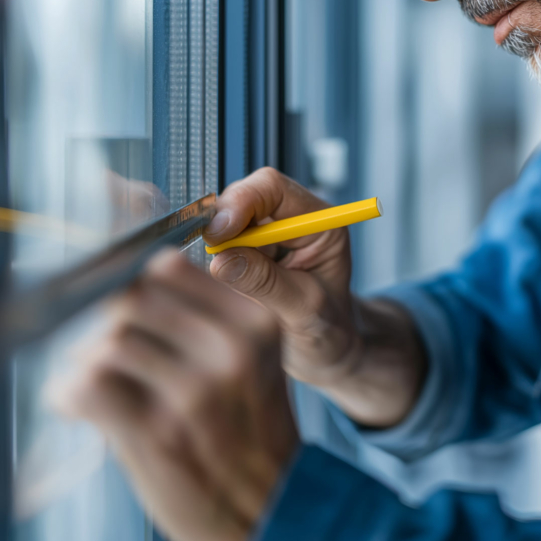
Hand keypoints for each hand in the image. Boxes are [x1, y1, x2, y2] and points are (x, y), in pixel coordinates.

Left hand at [50, 249, 298, 540]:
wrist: (271, 511)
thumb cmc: (250, 433)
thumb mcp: (254, 360)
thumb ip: (207, 318)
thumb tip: (125, 283)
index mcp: (255, 320)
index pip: (168, 267)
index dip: (132, 283)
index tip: (118, 305)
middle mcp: (229, 348)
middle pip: (130, 298)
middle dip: (102, 320)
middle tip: (96, 345)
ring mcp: (194, 390)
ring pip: (106, 342)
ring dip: (83, 360)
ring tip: (89, 381)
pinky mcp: (158, 433)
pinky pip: (87, 386)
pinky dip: (68, 393)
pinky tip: (76, 406)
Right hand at [204, 168, 425, 427]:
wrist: (328, 352)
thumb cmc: (328, 332)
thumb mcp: (304, 312)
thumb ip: (266, 283)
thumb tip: (220, 260)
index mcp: (320, 223)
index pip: (274, 189)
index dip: (241, 202)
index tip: (219, 233)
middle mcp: (294, 219)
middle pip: (245, 197)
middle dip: (223, 225)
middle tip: (212, 259)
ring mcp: (269, 234)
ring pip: (227, 220)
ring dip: (218, 246)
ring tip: (229, 285)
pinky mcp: (250, 251)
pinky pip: (221, 245)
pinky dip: (216, 262)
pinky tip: (226, 289)